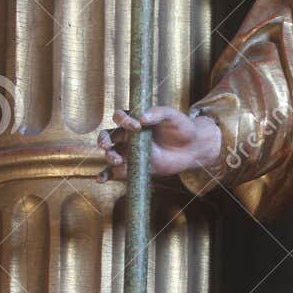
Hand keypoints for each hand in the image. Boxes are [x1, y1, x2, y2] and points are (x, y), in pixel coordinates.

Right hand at [98, 106, 222, 181]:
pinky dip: (106, 175)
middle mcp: (128, 135)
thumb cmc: (181, 128)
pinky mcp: (134, 166)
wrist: (191, 148)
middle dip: (104, 140)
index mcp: (134, 119)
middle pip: (108, 135)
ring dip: (109, 156)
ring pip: (110, 153)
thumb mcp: (172, 115)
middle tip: (107, 146)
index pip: (119, 117)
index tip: (138, 126)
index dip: (123, 120)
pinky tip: (100, 179)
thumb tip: (142, 118)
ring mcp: (130, 151)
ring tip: (117, 160)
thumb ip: (157, 113)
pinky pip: (116, 171)